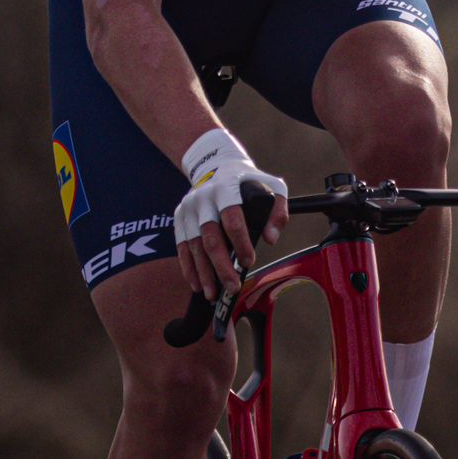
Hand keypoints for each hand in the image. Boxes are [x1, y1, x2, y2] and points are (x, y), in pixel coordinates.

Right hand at [173, 127, 287, 295]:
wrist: (217, 165)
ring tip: (213, 293)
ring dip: (203, 272)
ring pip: (194, 245)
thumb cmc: (248, 182)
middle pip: (211, 237)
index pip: (232, 218)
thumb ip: (277, 210)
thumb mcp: (271, 186)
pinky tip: (197, 284)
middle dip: (222, 265)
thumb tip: (270, 238)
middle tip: (233, 286)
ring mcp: (188, 207)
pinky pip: (181, 246)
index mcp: (226, 187)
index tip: (249, 261)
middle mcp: (203, 196)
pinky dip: (188, 267)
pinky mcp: (179, 216)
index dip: (240, 242)